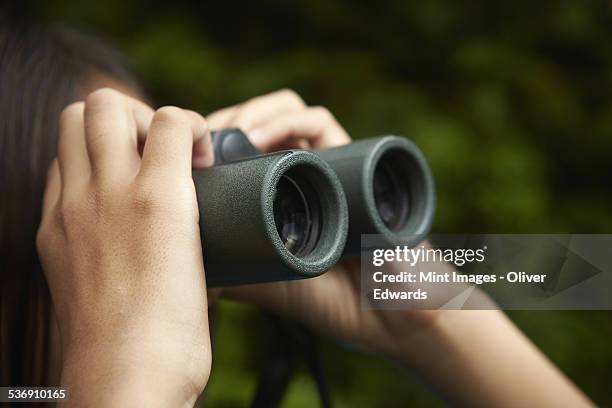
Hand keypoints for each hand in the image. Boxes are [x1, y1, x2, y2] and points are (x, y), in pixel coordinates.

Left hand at [37, 88, 213, 406]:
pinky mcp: (50, 232)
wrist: (127, 378)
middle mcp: (109, 194)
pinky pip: (58, 171)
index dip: (194, 126)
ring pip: (70, 124)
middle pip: (105, 103)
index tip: (201, 156)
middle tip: (158, 147)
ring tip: (129, 162)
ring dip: (104, 130)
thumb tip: (196, 196)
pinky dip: (82, 167)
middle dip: (140, 113)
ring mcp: (71, 211)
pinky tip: (105, 197)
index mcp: (160, 200)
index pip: (172, 118)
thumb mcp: (210, 263)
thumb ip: (200, 217)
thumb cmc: (178, 332)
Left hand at [207, 89, 440, 359]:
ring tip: (230, 136)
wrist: (387, 313)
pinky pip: (319, 121)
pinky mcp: (354, 159)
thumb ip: (230, 268)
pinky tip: (260, 138)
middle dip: (224, 121)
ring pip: (284, 108)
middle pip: (257, 120)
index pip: (238, 147)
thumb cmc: (331, 301)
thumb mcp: (265, 282)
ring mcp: (327, 163)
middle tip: (200, 139)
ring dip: (252, 112)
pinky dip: (287, 120)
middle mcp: (301, 171)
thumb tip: (185, 258)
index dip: (208, 143)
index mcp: (278, 192)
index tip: (184, 155)